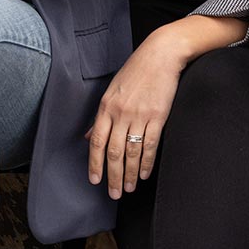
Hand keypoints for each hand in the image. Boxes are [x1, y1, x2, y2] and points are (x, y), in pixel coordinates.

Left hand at [88, 27, 189, 198]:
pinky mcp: (158, 116)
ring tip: (129, 188)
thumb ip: (100, 116)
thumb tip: (87, 136)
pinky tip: (145, 173)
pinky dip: (147, 162)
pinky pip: (151, 145)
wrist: (161, 55)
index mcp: (106, 107)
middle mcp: (120, 113)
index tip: (95, 180)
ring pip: (132, 152)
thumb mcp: (111, 91)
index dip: (95, 164)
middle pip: (114, 152)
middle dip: (113, 176)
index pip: (97, 142)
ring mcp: (140, 116)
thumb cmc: (135, 71)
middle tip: (114, 194)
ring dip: (130, 174)